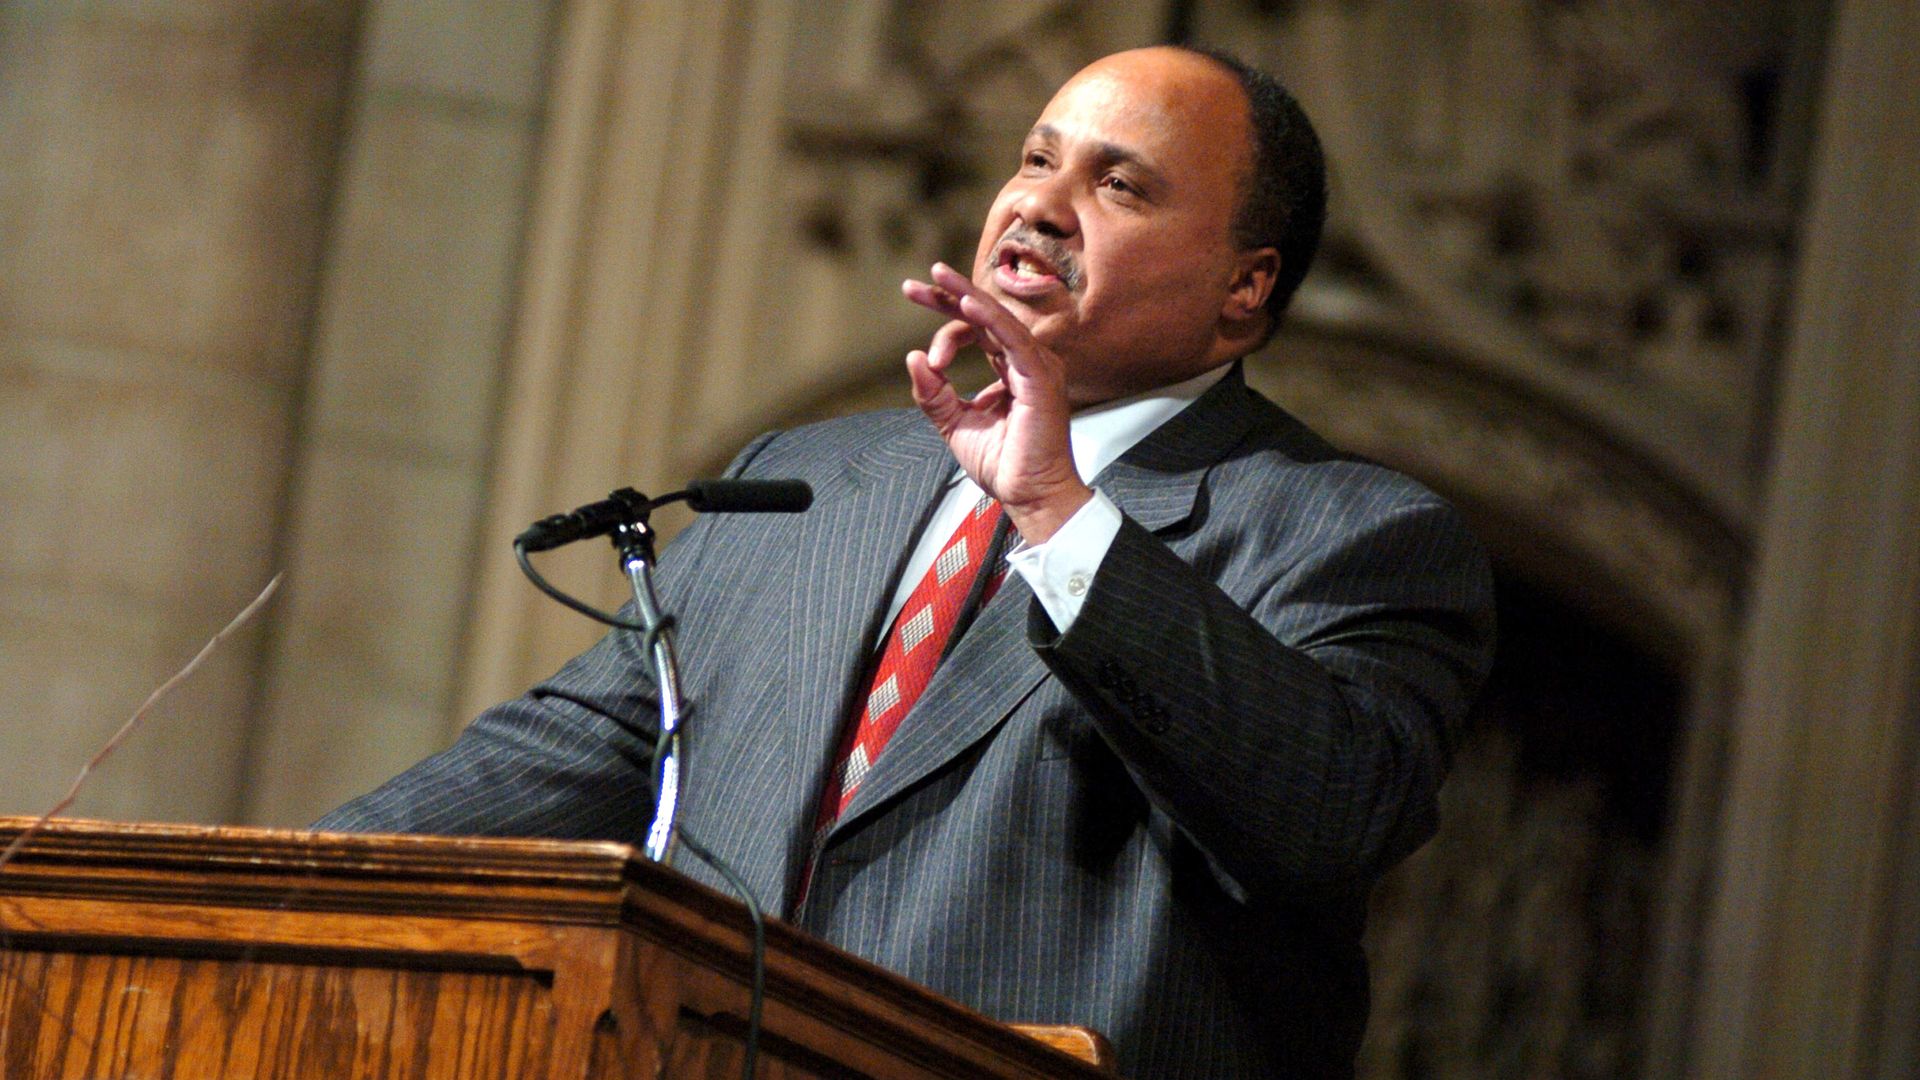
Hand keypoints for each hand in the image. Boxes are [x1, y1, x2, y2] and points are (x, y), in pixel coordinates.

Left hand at [901, 263, 1092, 543]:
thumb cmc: (1006, 464)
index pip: (976, 333)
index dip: (945, 331)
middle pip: (984, 317)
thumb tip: (914, 358)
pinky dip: (990, 319)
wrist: (1029, 495)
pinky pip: (1013, 339)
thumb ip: (934, 394)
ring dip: (966, 297)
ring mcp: (1035, 366)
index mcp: (1009, 369)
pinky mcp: (1040, 377)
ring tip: (938, 279)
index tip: (925, 357)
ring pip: (998, 319)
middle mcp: (1025, 361)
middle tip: (915, 286)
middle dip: (949, 297)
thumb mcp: (956, 424)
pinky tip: (968, 305)